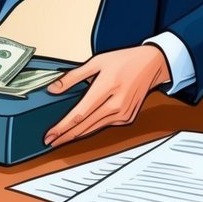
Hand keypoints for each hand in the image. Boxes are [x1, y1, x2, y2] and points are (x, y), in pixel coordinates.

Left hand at [43, 44, 171, 147]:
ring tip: (62, 138)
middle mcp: (116, 104)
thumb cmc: (125, 61)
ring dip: (77, 135)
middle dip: (66, 135)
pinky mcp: (127, 118)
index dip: (62, 127)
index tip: (51, 134)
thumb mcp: (96, 62)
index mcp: (106, 88)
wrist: (151, 64)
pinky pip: (105, 126)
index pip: (79, 114)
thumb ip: (72, 77)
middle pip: (85, 126)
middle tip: (51, 140)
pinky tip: (83, 127)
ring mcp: (123, 113)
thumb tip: (54, 88)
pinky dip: (93, 127)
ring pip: (95, 128)